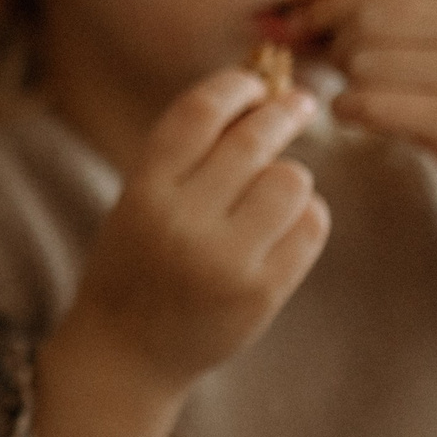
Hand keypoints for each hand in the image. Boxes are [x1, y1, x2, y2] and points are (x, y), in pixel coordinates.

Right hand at [32, 70, 329, 436]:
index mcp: (143, 193)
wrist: (126, 354)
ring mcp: (225, 260)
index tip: (256, 82)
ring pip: (291, 180)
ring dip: (289, 177)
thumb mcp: (139, 203)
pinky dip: (305, 216)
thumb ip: (187, 157)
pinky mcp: (262, 291)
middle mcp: (181, 222)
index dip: (236, 85)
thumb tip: (259, 94)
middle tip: (298, 105)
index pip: (198, 113)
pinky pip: (311, 226)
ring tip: (273, 193)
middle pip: (253, 140)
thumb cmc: (135, 265)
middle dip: (283, 112)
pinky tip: (283, 227)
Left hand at [298, 0, 436, 229]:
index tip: (299, 26)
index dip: (331, 8)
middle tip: (338, 70)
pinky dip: (349, 111)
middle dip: (337, 46)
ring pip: (363, 63)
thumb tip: (306, 15)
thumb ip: (407, 23)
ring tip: (365, 98)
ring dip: (346, 84)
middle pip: (367, 21)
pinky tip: (358, 117)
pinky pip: (370, 105)